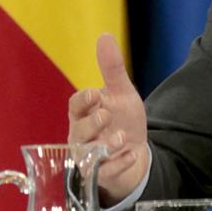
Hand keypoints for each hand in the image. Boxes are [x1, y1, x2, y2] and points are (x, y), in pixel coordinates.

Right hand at [67, 33, 149, 206]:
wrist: (136, 153)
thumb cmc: (122, 121)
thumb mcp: (121, 94)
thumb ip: (112, 68)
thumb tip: (104, 35)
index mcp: (84, 114)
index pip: (75, 106)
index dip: (83, 101)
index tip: (95, 95)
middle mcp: (82, 136)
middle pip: (79, 131)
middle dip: (92, 124)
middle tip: (106, 115)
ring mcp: (89, 157)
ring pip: (88, 154)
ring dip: (105, 145)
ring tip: (121, 138)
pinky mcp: (101, 175)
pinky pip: (105, 173)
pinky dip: (118, 164)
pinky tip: (130, 155)